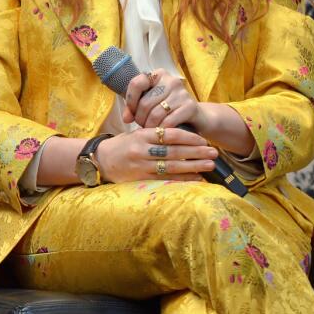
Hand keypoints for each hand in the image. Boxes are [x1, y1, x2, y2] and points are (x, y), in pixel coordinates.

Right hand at [94, 127, 216, 183]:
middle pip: (174, 151)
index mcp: (142, 135)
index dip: (189, 138)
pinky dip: (182, 178)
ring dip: (193, 166)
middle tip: (214, 152)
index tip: (203, 140)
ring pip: (172, 166)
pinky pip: (165, 179)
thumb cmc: (121, 145)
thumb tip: (182, 136)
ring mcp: (141, 165)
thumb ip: (155, 135)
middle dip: (196, 152)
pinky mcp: (140, 178)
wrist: (100, 160)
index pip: (170, 135)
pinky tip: (196, 178)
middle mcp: (142, 150)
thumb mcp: (135, 134)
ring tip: (209, 165)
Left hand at [122, 69, 209, 129]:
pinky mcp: (190, 106)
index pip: (136, 83)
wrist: (198, 117)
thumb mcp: (150, 104)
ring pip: (155, 114)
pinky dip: (161, 130)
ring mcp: (182, 93)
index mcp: (158, 74)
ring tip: (150, 129)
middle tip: (142, 125)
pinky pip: (168, 122)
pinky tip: (161, 132)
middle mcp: (171, 80)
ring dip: (149, 126)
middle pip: (145, 103)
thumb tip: (126, 118)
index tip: (131, 112)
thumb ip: (134, 108)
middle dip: (140, 118)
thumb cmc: (169, 109)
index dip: (130, 101)